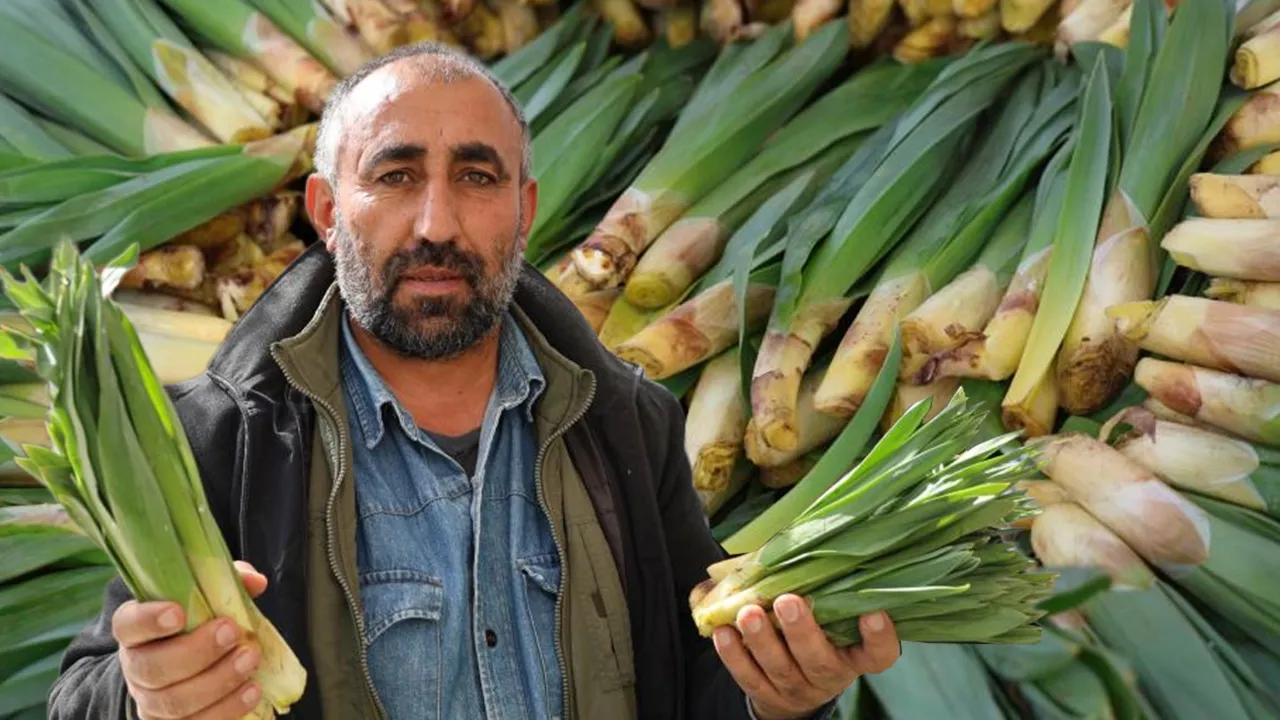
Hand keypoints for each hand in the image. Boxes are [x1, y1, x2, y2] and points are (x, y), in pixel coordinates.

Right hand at [113, 561, 269, 719]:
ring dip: (217, 682)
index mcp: (136, 630)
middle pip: (154, 668)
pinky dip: (225, 710)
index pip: (129, 624)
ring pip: (174, 702)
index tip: (177, 612)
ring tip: (250, 660)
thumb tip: (255, 582)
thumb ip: (226, 582)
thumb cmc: (196, 625)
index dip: (148, 620)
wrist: (184, 665)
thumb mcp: (205, 598)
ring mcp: (151, 701)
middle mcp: (137, 668)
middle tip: (232, 632)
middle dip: (196, 651)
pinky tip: (251, 691)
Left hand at [712, 595, 900, 719]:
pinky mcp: (767, 695)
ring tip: (748, 613)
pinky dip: (734, 656)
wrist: (796, 686)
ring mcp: (797, 689)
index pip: (878, 654)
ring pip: (780, 669)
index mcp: (854, 655)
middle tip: (788, 601)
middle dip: (802, 631)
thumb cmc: (816, 633)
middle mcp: (829, 675)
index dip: (879, 638)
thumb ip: (820, 587)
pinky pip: (749, 678)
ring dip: (762, 640)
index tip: (873, 612)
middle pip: (820, 661)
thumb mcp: (829, 616)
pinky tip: (723, 632)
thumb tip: (798, 538)